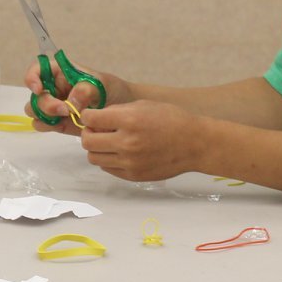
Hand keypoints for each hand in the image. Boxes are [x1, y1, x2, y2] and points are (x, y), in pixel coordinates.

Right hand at [24, 59, 125, 131]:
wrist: (121, 109)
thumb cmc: (111, 89)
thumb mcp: (102, 84)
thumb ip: (86, 90)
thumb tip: (71, 103)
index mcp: (60, 72)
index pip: (37, 69)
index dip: (32, 78)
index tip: (39, 89)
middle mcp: (53, 88)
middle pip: (35, 95)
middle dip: (46, 104)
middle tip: (65, 110)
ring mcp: (54, 105)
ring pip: (34, 111)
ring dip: (45, 116)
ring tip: (66, 118)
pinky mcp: (57, 122)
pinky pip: (43, 124)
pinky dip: (49, 126)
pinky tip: (64, 125)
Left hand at [76, 100, 200, 182]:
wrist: (194, 143)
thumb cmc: (171, 120)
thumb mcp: (143, 105)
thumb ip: (117, 111)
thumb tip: (95, 117)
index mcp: (129, 120)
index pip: (90, 119)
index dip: (87, 115)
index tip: (91, 116)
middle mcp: (127, 142)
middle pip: (87, 141)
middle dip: (88, 133)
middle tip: (96, 129)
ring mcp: (129, 162)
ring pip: (94, 158)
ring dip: (96, 148)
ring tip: (108, 142)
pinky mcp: (133, 175)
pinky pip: (108, 168)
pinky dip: (108, 159)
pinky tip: (119, 152)